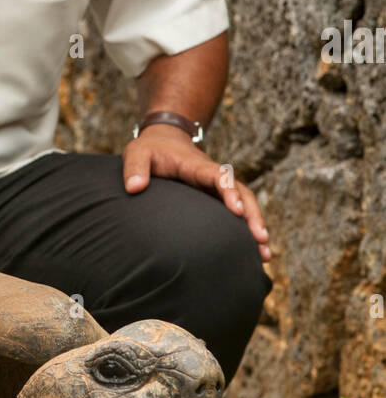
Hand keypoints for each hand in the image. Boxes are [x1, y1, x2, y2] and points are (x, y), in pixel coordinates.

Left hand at [123, 124, 270, 262]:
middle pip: (241, 192)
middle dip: (252, 215)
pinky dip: (246, 229)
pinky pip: (236, 211)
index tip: (237, 211)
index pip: (219, 176)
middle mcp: (212, 176)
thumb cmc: (149, 150)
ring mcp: (216, 187)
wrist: (163, 142)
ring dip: (255, 226)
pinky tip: (253, 253)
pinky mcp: (216, 197)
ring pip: (244, 204)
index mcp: (196, 166)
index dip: (229, 192)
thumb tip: (134, 188)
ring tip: (264, 255)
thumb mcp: (137, 153)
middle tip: (260, 239)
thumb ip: (134, 168)